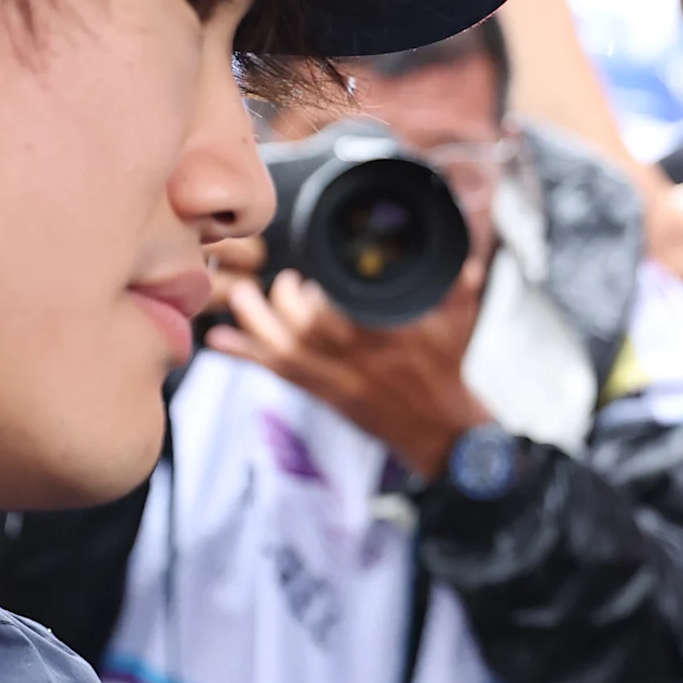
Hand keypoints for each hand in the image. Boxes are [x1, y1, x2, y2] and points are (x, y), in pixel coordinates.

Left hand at [205, 259, 492, 479]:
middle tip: (281, 281)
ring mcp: (337, 380)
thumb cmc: (448, 370)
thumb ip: (459, 284)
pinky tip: (219, 341)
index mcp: (387, 338)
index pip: (342, 314)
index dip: (317, 296)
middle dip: (283, 303)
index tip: (313, 278)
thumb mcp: (461, 323)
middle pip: (304, 331)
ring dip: (254, 324)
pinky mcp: (324, 395)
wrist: (440, 430)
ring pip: (284, 352)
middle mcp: (357, 360)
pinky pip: (279, 374)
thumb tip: (463, 252)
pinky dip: (247, 355)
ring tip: (239, 297)